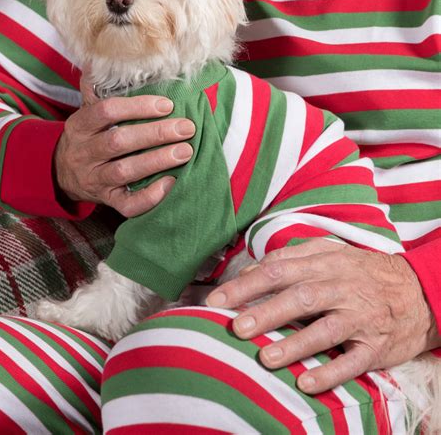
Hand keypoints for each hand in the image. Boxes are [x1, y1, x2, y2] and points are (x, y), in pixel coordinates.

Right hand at [54, 69, 194, 216]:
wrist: (62, 173)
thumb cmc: (86, 136)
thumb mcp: (85, 111)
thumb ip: (96, 88)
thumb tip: (99, 57)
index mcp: (80, 125)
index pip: (106, 111)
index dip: (137, 107)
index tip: (166, 104)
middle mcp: (85, 152)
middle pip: (119, 142)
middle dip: (155, 134)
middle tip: (186, 127)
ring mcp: (94, 179)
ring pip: (124, 172)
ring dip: (157, 161)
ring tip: (186, 151)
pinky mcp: (107, 200)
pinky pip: (127, 205)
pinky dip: (149, 197)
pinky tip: (170, 183)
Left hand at [207, 239, 440, 393]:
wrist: (418, 291)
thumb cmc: (363, 272)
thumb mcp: (332, 253)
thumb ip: (294, 257)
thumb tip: (253, 268)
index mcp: (327, 262)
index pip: (279, 269)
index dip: (247, 284)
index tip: (218, 300)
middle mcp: (342, 287)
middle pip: (300, 297)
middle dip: (266, 312)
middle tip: (236, 327)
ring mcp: (360, 317)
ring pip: (325, 330)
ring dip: (294, 344)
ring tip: (265, 358)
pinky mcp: (375, 346)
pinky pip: (352, 361)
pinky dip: (329, 373)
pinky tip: (305, 383)